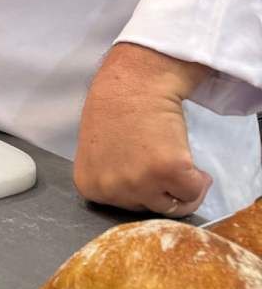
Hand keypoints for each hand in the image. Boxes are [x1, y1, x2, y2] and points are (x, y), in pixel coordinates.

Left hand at [74, 43, 211, 215]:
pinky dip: (199, 180)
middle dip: (162, 190)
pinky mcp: (167, 171)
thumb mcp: (98, 150)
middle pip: (149, 208)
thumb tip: (137, 196)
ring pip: (174, 205)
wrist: (135, 80)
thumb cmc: (115, 107)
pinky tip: (192, 163)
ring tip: (179, 162)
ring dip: (183, 188)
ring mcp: (139, 181)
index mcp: (90, 185)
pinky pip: (193, 191)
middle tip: (165, 164)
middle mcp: (111, 189)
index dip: (143, 190)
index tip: (147, 172)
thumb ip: (112, 177)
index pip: (125, 207)